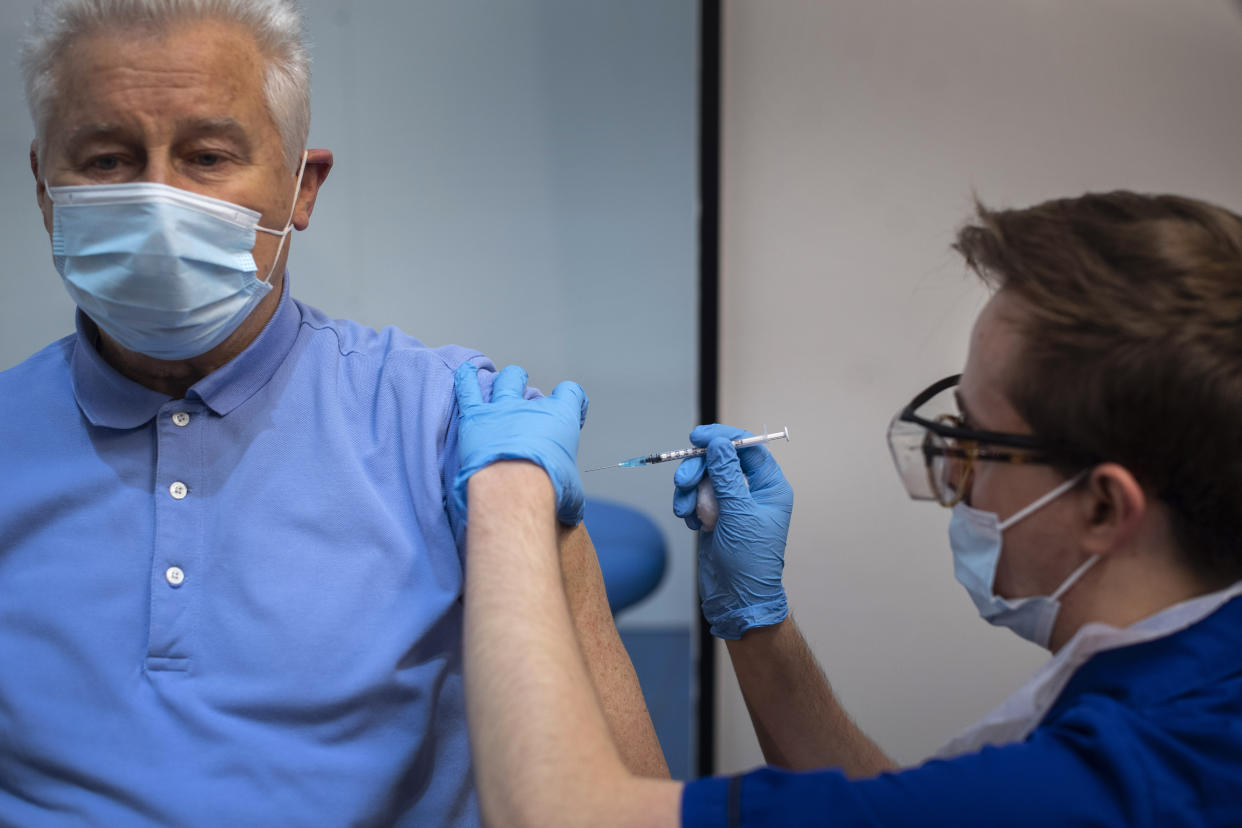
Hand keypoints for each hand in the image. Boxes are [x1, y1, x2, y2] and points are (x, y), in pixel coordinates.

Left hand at [453, 362, 588, 524]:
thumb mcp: (572, 494)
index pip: (572, 395)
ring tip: (506, 380)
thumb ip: (570, 492)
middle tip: (528, 399)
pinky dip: (466, 378)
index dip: (574, 400)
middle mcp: (531, 407)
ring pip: (504, 382)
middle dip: (528, 389)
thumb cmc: (548, 492)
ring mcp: (501, 409)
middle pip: (530, 386)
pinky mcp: (475, 419)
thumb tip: (570, 510)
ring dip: (506, 380)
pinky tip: (466, 371)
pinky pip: (468, 389)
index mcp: (560, 418)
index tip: (573, 410)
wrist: (513, 490)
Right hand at [673, 424, 792, 639]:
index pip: (748, 449)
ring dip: (689, 491)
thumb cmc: (749, 560)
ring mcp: (731, 504)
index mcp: (770, 487)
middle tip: (683, 481)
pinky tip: (692, 524)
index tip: (698, 437)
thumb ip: (726, 475)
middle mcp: (751, 492)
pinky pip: (695, 497)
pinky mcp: (713, 517)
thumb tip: (719, 443)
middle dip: (698, 469)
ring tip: (686, 512)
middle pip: (719, 461)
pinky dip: (688, 507)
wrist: (736, 599)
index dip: (723, 439)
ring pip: (703, 479)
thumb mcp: (738, 513)